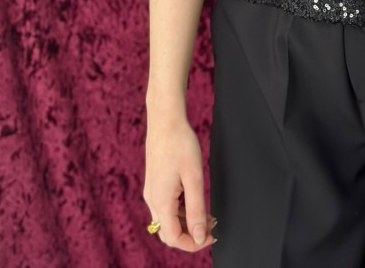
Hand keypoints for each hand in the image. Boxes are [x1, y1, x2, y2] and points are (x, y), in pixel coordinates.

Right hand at [143, 113, 217, 252]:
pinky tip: (194, 199)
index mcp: (161, 201)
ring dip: (186, 222)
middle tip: (211, 226)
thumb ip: (197, 209)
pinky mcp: (155, 183)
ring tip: (208, 212)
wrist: (165, 120)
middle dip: (190, 235)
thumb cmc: (180, 143)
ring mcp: (152, 191)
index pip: (174, 238)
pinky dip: (180, 210)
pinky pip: (165, 206)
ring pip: (167, 220)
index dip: (193, 243)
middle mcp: (152, 200)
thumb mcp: (194, 177)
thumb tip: (199, 237)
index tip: (211, 236)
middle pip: (168, 232)